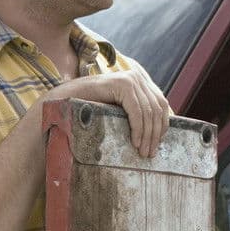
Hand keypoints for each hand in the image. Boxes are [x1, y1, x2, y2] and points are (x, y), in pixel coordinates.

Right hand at [48, 69, 170, 156]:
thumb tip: (159, 134)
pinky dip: (138, 128)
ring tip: (143, 151)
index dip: (162, 125)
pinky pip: (137, 111)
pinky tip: (135, 142)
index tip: (158, 144)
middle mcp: (138, 76)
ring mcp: (130, 78)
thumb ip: (138, 113)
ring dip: (147, 135)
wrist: (67, 99)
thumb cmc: (93, 107)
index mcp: (141, 80)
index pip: (161, 104)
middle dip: (155, 134)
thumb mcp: (121, 109)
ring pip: (148, 112)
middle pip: (157, 109)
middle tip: (150, 153)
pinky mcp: (122, 84)